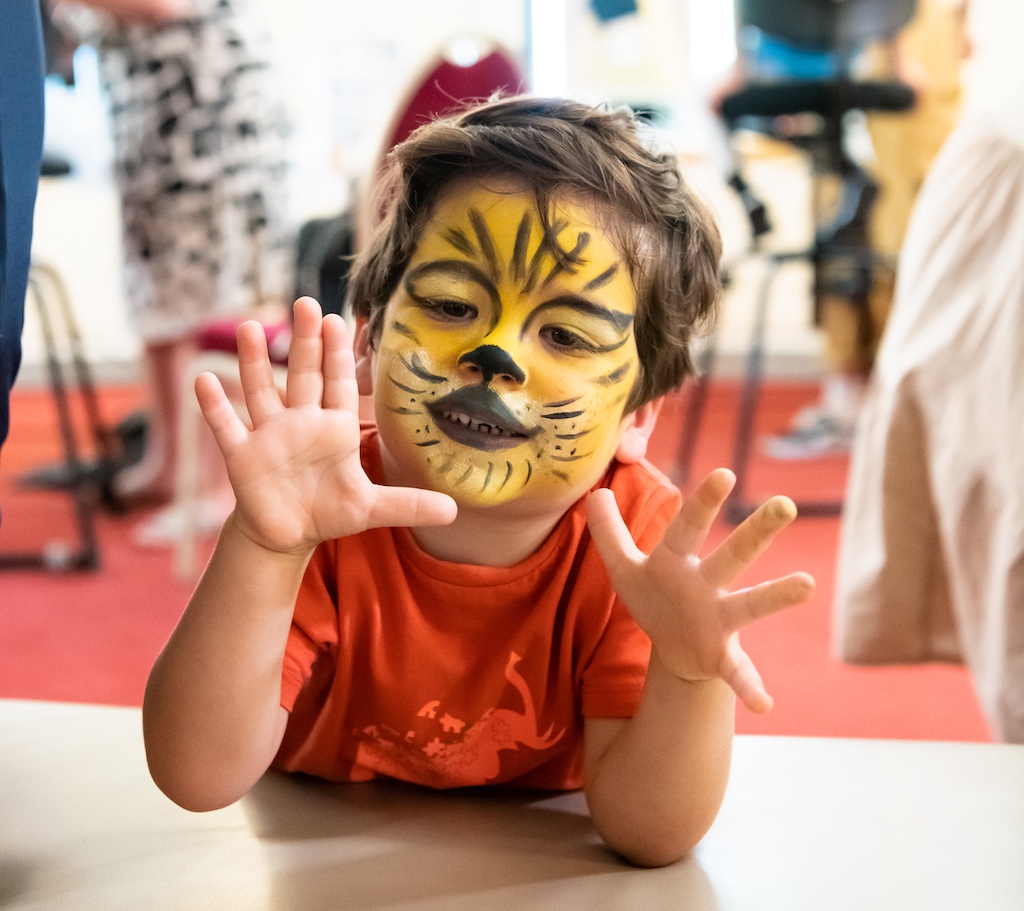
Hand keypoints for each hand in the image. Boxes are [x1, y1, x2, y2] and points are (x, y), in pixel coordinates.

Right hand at [196, 297, 456, 554]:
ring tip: (250, 326)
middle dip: (303, 341)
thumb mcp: (371, 508)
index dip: (338, 354)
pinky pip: (226, 426)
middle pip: (302, 375)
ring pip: (262, 391)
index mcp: (333, 428)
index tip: (338, 319)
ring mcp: (269, 435)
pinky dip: (215, 406)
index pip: (338, 383)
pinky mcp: (242, 456)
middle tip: (305, 302)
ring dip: (254, 362)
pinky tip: (204, 379)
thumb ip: (408, 504)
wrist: (286, 534)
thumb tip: (455, 511)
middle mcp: (300, 422)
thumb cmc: (329, 511)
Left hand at [586, 469, 814, 713]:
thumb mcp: (625, 569)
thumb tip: (594, 492)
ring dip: (778, 595)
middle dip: (758, 530)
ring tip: (807, 584)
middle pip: (735, 553)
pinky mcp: (722, 656)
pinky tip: (764, 705)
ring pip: (752, 603)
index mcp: (679, 560)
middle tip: (785, 505)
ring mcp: (720, 619)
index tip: (724, 474)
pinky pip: (739, 672)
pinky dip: (751, 687)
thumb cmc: (656, 598)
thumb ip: (609, 533)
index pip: (690, 525)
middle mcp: (707, 584)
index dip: (705, 501)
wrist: (673, 650)